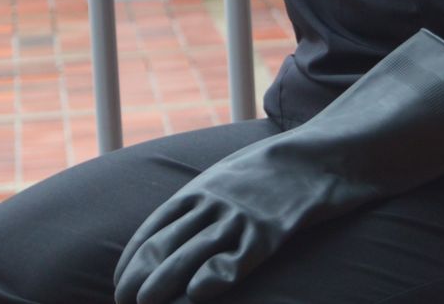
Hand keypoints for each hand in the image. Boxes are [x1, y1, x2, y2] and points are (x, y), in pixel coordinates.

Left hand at [112, 31, 443, 302]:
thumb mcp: (231, 176)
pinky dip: (212, 278)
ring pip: (192, 251)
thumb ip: (205, 199)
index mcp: (201, 187)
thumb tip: (180, 225)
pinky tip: (195, 295)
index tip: (118, 279)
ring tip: (142, 303)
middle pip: (166, 241)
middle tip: (121, 299)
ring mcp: (241, 215)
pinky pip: (237, 258)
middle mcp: (213, 200)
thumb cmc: (277, 169)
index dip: (133, 256)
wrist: (325, 153)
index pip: (154, 226)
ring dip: (163, 281)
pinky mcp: (270, 231)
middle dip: (139, 273)